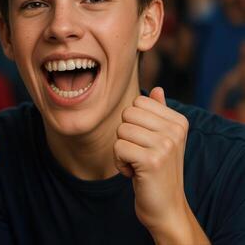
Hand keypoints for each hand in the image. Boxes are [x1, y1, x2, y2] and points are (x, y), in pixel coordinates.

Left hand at [114, 87, 189, 235]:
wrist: (166, 208)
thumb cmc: (158, 172)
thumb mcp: (163, 140)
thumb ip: (159, 114)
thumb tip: (157, 89)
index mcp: (179, 121)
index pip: (138, 102)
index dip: (133, 123)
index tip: (145, 143)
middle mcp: (175, 130)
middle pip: (126, 114)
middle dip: (125, 136)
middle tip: (140, 155)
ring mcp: (165, 145)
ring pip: (120, 130)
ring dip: (122, 151)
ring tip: (138, 164)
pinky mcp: (152, 161)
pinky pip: (117, 147)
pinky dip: (120, 163)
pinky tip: (134, 174)